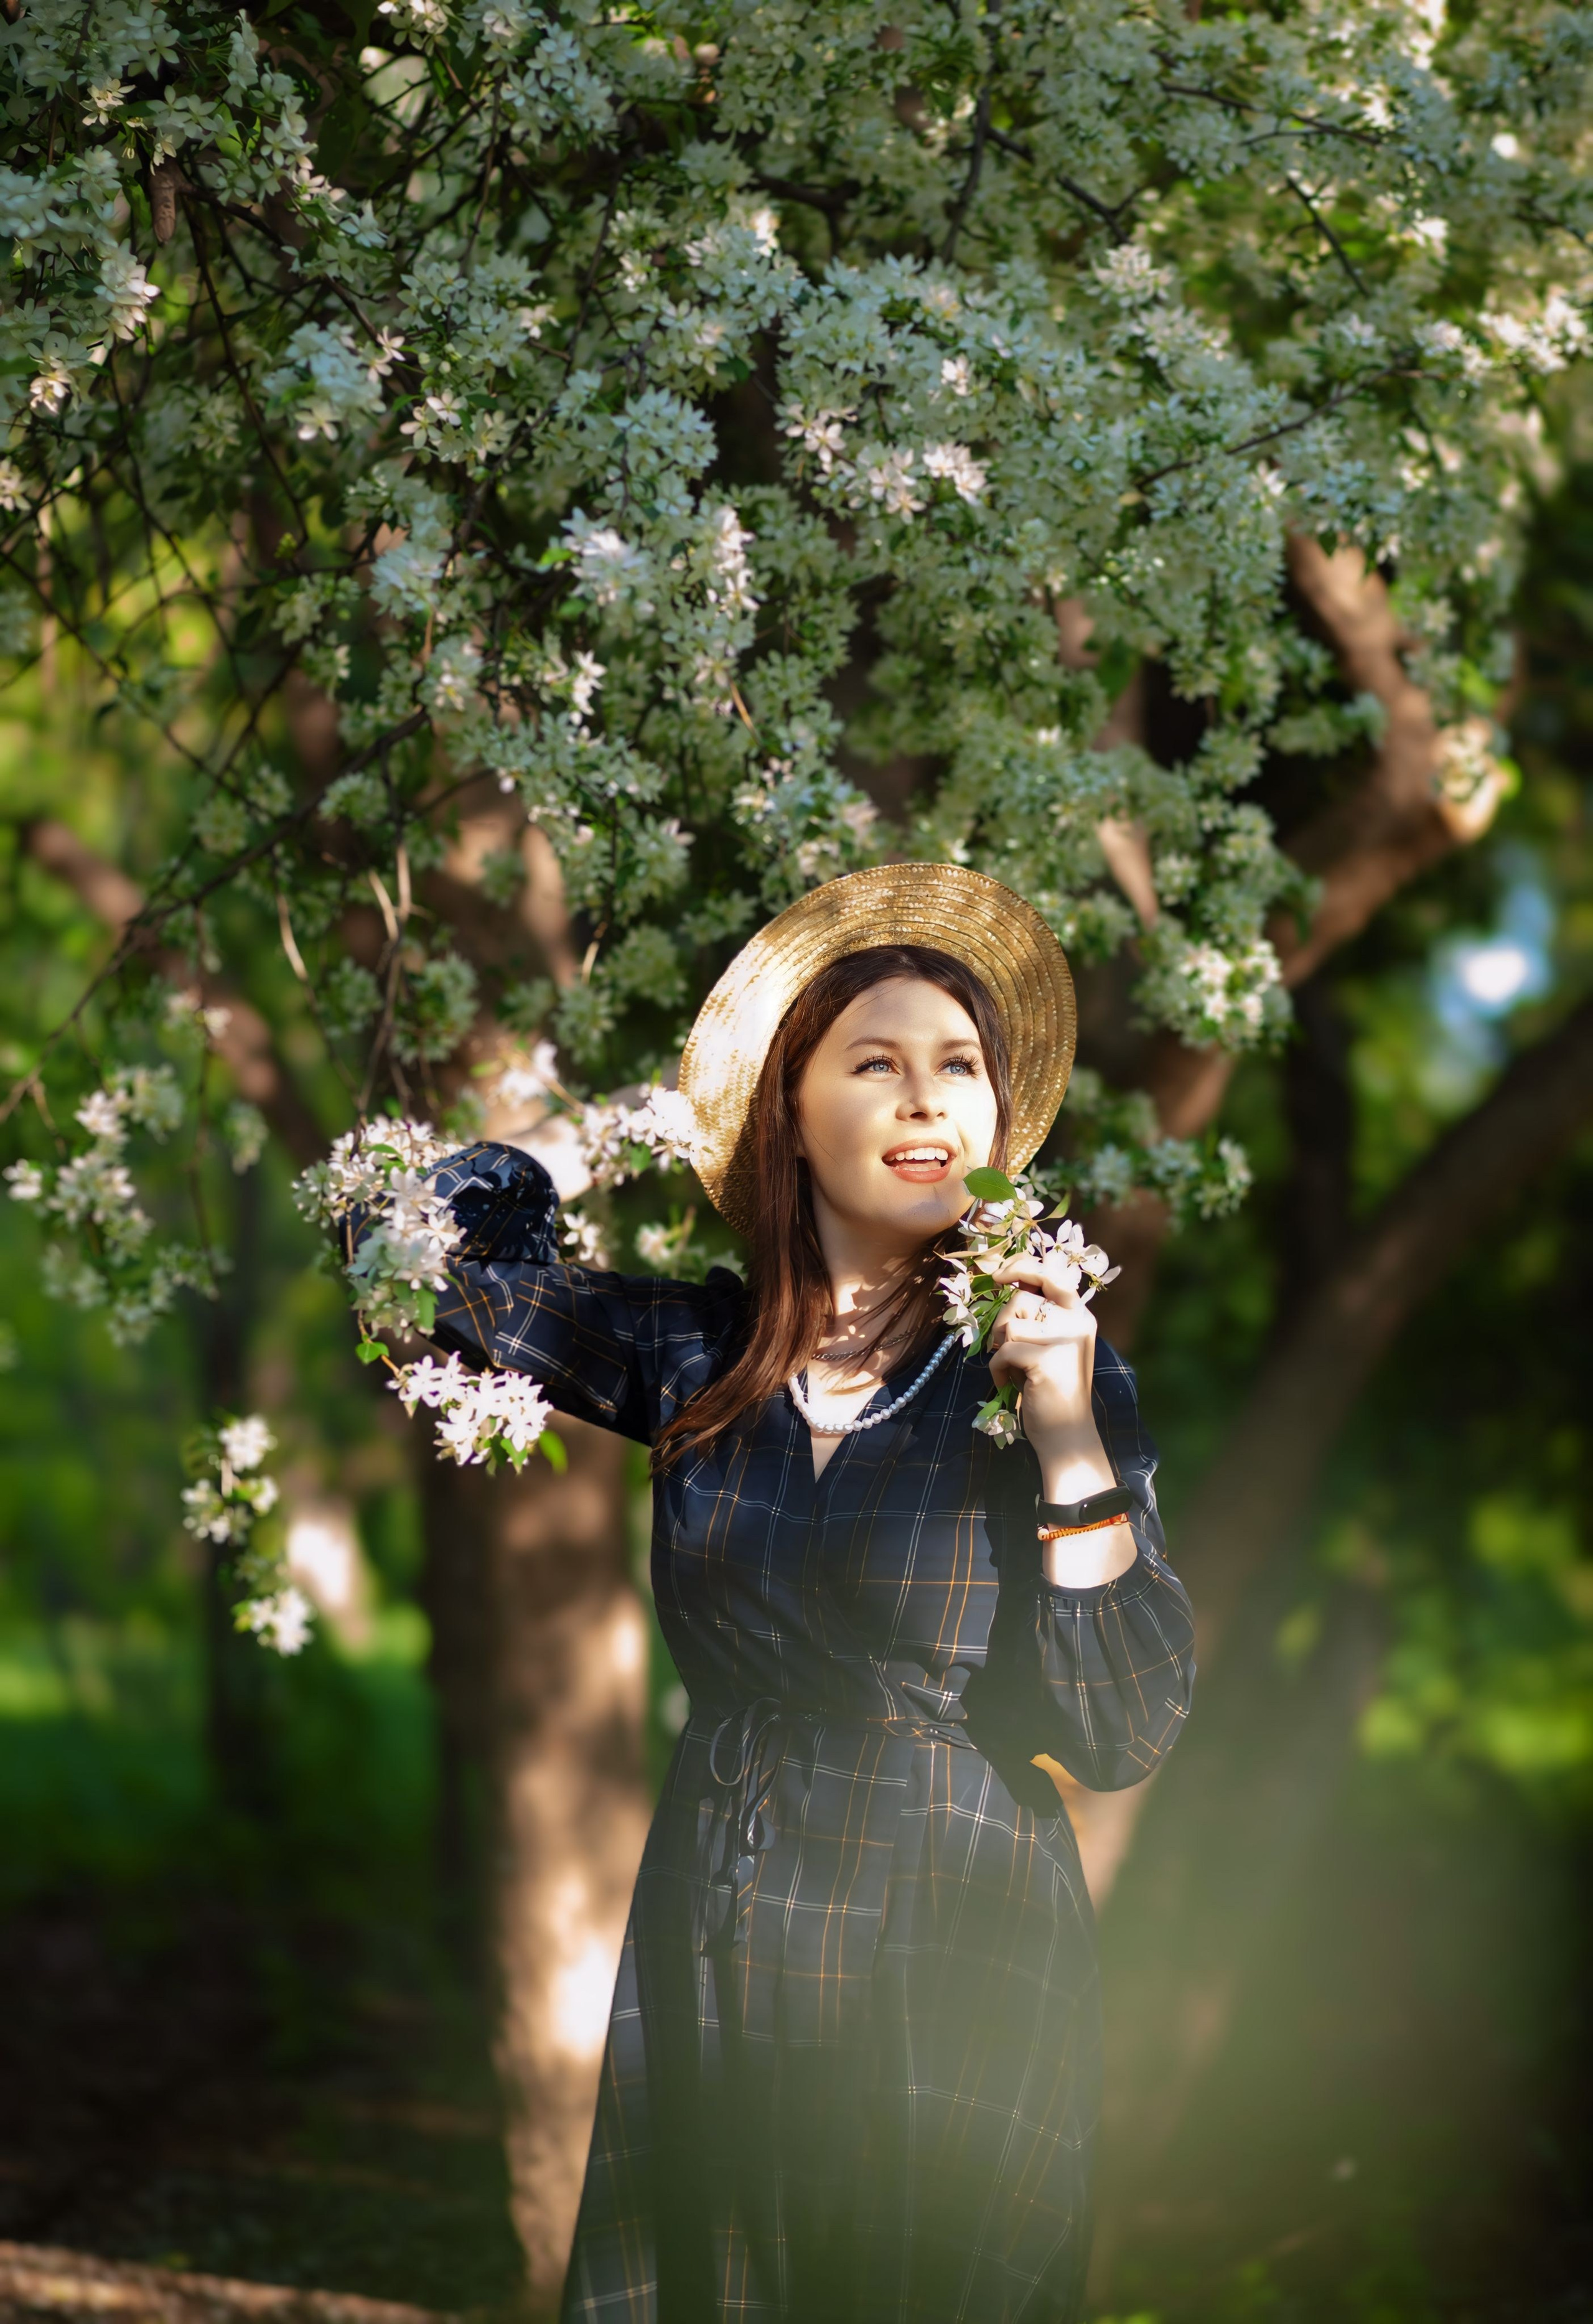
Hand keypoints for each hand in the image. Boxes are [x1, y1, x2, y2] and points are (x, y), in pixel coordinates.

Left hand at [986, 1256, 1133, 1584]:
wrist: (1067, 1435)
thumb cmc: (1051, 1391)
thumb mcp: (1049, 1347)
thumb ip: (1036, 1318)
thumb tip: (1002, 1284)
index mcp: (1079, 1316)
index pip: (1051, 1274)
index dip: (1021, 1266)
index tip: (998, 1275)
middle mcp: (1077, 1322)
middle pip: (1021, 1298)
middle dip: (1001, 1322)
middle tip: (1002, 1347)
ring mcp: (1064, 1339)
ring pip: (1010, 1323)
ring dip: (1000, 1348)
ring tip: (1013, 1370)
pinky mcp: (1046, 1358)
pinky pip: (1003, 1350)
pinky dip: (997, 1370)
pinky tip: (1009, 1386)